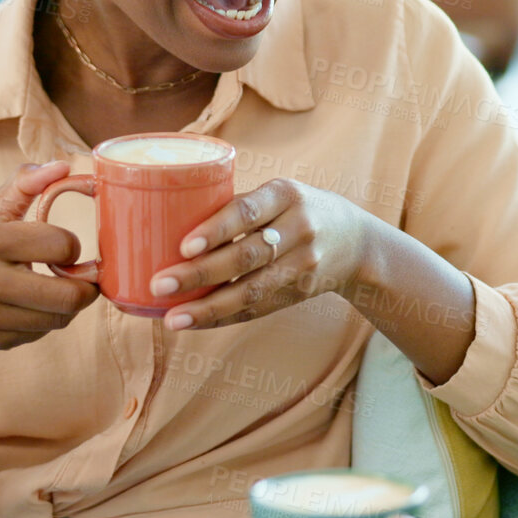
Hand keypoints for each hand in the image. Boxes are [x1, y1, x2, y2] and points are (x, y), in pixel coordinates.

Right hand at [0, 160, 101, 349]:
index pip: (62, 245)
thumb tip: (63, 167)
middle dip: (85, 286)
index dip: (71, 246)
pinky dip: (46, 320)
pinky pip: (43, 333)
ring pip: (61, 318)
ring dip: (69, 305)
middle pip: (70, 295)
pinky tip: (29, 306)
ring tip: (55, 288)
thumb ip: (23, 184)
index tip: (63, 248)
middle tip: (80, 276)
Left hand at [149, 179, 379, 330]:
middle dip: (199, 273)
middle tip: (160, 284)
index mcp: (286, 194)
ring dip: (207, 307)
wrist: (357, 242)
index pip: (247, 213)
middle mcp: (299, 228)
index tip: (183, 246)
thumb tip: (171, 224)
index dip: (215, 230)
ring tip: (172, 318)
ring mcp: (303, 264)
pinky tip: (194, 322)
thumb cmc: (299, 210)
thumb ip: (240, 207)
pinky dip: (222, 318)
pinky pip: (257, 309)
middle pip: (245, 256)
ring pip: (251, 291)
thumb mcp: (280, 194)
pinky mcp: (300, 292)